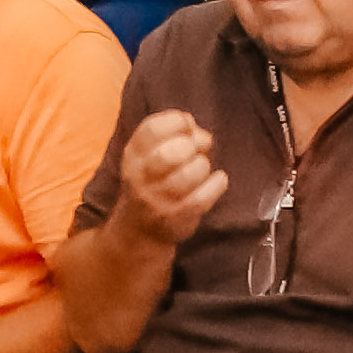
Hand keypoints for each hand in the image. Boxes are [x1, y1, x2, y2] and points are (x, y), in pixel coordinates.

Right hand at [112, 102, 227, 245]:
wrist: (138, 230)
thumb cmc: (153, 183)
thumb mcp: (149, 156)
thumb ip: (173, 136)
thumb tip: (200, 132)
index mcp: (133, 155)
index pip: (152, 129)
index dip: (176, 122)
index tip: (186, 126)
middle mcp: (140, 177)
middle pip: (169, 154)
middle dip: (191, 145)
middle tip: (195, 150)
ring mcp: (157, 199)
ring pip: (188, 175)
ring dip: (203, 166)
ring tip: (202, 167)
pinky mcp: (175, 217)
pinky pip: (201, 198)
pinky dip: (216, 185)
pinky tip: (219, 179)